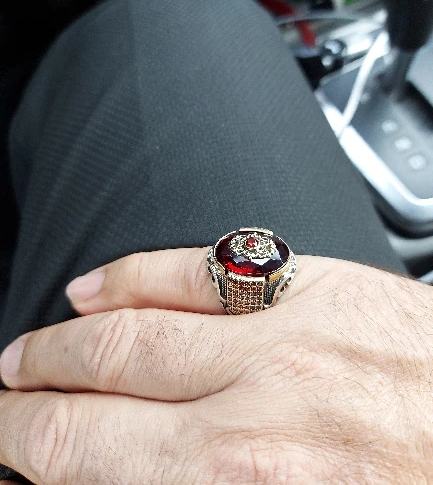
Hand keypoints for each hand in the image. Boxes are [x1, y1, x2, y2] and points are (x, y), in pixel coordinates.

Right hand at [1, 251, 432, 483]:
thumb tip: (125, 473)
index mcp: (242, 484)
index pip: (86, 457)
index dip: (27, 450)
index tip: (9, 445)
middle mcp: (254, 407)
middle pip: (97, 385)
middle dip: (31, 394)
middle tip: (5, 399)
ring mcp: (287, 337)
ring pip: (134, 324)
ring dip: (66, 340)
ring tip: (30, 351)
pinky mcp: (318, 289)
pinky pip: (203, 270)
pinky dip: (136, 277)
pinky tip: (97, 289)